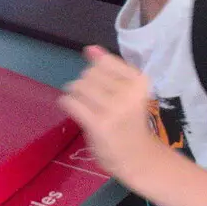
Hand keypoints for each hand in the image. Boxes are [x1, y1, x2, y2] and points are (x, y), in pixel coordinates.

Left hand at [59, 47, 164, 187]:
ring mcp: (113, 109)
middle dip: (85, 83)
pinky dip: (67, 103)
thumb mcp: (127, 91)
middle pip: (89, 73)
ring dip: (75, 93)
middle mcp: (128, 92)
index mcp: (139, 81)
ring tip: (84, 104)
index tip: (103, 86)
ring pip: (78, 86)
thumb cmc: (131, 122)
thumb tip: (89, 48)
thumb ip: (110, 69)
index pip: (105, 62)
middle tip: (92, 99)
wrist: (138, 157)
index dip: (97, 71)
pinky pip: (71, 103)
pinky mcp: (98, 124)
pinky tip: (73, 109)